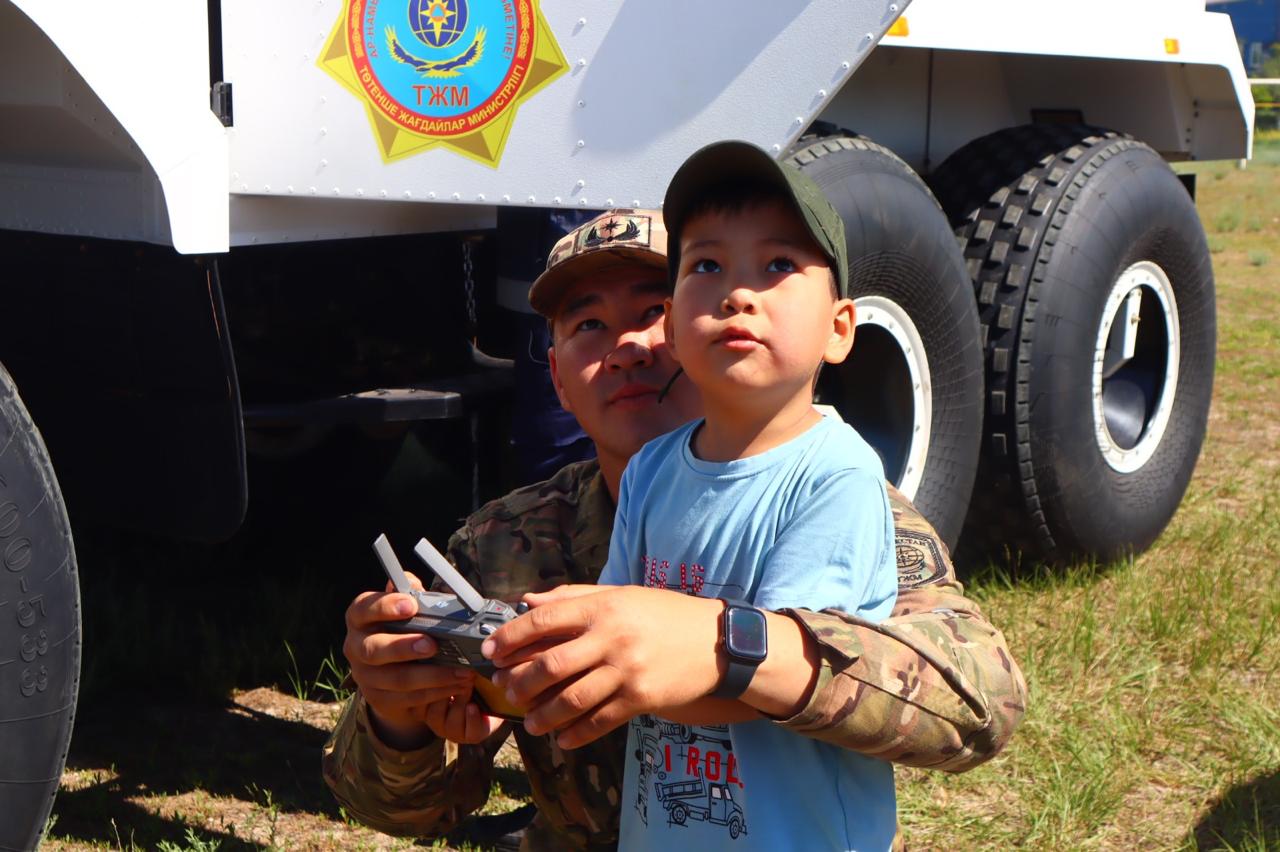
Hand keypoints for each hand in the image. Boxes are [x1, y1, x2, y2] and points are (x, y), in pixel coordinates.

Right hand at [342, 574, 502, 747]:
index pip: (363, 609)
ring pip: (396, 679)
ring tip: (460, 670)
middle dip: (404, 647)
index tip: (411, 604)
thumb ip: (410, 594)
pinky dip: (436, 692)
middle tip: (432, 644)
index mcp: (359, 619)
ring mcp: (365, 676)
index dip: (385, 606)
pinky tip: (456, 684)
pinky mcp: (379, 699)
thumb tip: (414, 583)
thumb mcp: (402, 609)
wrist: (387, 672)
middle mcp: (355, 647)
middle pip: (373, 649)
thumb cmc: (399, 630)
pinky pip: (409, 698)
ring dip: (432, 675)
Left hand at [482, 585, 726, 747]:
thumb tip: (529, 602)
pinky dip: (577, 733)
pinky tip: (563, 738)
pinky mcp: (641, 698)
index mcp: (603, 608)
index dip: (512, 636)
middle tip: (505, 690)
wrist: (717, 642)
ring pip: (572, 699)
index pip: (545, 620)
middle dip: (521, 681)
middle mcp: (612, 638)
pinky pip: (600, 720)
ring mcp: (626, 671)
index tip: (492, 651)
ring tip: (531, 722)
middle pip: (552, 664)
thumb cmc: (665, 614)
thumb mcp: (622, 595)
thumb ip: (574, 597)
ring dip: (544, 714)